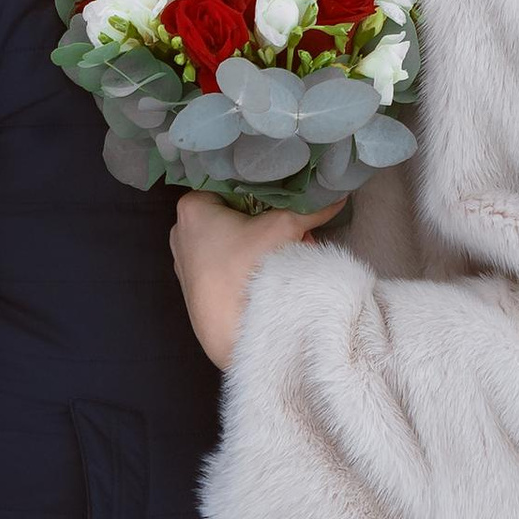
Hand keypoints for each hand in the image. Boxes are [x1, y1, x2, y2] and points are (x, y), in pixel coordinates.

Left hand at [171, 192, 340, 370]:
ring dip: (260, 244)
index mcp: (192, 207)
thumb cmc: (249, 270)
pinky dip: (245, 264)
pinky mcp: (194, 285)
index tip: (285, 206)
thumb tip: (337, 193)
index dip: (264, 194)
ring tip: (286, 256)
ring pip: (230, 240)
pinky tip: (268, 275)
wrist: (234, 332)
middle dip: (266, 223)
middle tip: (294, 234)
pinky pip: (224, 263)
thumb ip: (311, 208)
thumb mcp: (285, 228)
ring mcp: (185, 260)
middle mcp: (181, 231)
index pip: (232, 186)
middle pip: (233, 215)